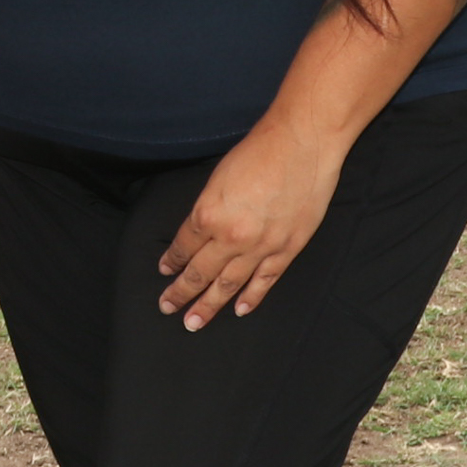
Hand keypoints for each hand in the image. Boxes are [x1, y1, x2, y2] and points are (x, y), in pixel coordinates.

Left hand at [157, 118, 346, 329]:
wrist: (302, 144)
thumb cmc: (258, 152)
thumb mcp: (217, 179)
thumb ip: (208, 209)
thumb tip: (200, 232)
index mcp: (208, 215)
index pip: (183, 247)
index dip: (172, 261)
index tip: (165, 272)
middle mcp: (231, 237)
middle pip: (200, 272)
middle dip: (181, 293)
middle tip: (167, 307)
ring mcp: (261, 247)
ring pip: (229, 284)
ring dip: (209, 305)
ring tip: (193, 321)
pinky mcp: (287, 249)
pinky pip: (264, 280)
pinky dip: (251, 297)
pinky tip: (238, 309)